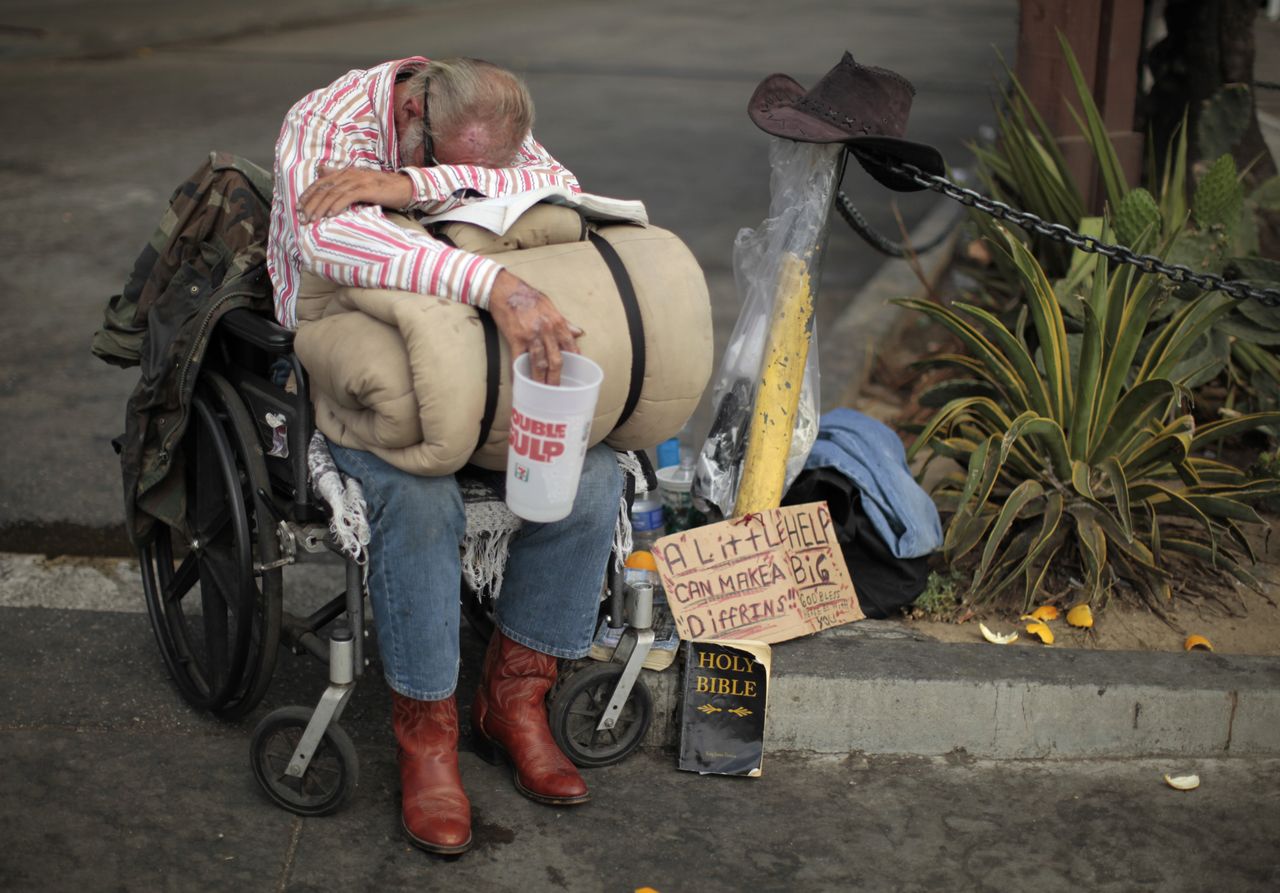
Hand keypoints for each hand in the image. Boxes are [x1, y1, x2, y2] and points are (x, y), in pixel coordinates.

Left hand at [297, 165, 413, 222]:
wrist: (404, 187)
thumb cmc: (381, 188)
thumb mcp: (358, 182)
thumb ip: (340, 178)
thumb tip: (321, 171)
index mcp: (344, 172)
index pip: (320, 183)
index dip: (308, 195)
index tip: (299, 209)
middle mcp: (348, 174)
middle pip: (323, 188)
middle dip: (310, 204)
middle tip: (302, 218)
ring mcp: (357, 180)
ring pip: (332, 193)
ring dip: (320, 207)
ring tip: (312, 220)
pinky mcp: (366, 188)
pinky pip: (347, 197)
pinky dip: (336, 206)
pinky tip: (329, 215)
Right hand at [487, 270, 582, 384]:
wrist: (506, 290)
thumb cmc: (529, 297)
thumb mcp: (551, 306)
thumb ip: (565, 322)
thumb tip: (579, 333)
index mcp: (557, 323)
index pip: (570, 346)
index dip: (575, 361)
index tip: (577, 373)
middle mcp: (546, 331)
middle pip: (555, 360)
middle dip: (557, 378)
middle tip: (558, 391)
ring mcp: (530, 336)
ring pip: (539, 364)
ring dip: (541, 380)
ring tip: (542, 392)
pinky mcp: (515, 339)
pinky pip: (518, 361)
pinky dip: (519, 373)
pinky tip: (520, 383)